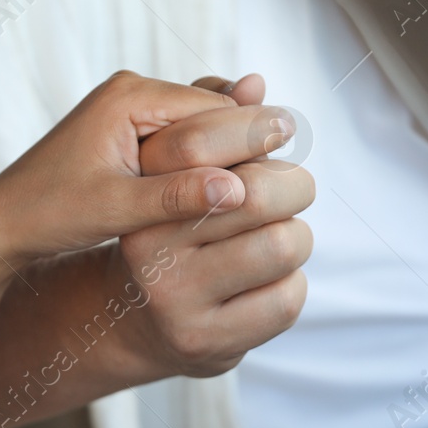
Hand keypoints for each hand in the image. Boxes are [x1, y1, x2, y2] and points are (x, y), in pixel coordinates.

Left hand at [0, 71, 295, 265]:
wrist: (2, 224)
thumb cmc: (49, 214)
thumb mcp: (114, 209)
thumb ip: (174, 197)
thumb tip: (236, 191)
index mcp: (128, 97)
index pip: (209, 110)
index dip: (252, 131)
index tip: (295, 144)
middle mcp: (133, 92)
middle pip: (210, 111)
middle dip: (250, 132)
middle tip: (301, 146)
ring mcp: (132, 110)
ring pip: (202, 125)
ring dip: (233, 145)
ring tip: (283, 158)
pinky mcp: (132, 133)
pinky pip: (186, 139)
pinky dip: (211, 154)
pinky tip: (242, 171)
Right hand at [116, 74, 314, 377]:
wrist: (130, 322)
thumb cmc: (167, 232)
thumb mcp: (171, 179)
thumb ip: (209, 129)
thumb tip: (257, 85)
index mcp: (139, 199)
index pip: (204, 144)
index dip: (257, 131)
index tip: (281, 131)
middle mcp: (148, 250)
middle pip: (256, 193)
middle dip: (294, 185)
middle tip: (296, 189)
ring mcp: (176, 302)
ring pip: (281, 246)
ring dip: (297, 236)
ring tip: (283, 237)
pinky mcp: (206, 343)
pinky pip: (287, 298)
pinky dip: (293, 282)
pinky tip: (271, 280)